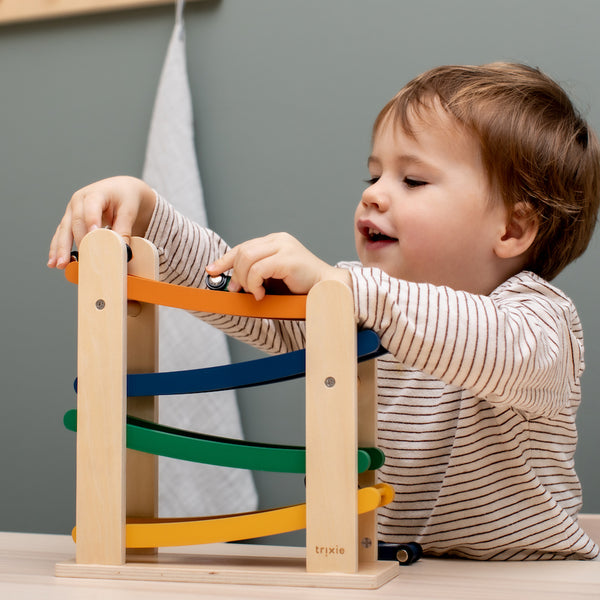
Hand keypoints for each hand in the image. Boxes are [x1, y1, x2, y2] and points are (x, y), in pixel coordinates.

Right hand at [47, 176, 155, 268]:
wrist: (120, 189)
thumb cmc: (125, 197)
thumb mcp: (129, 210)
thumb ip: (124, 229)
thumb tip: (122, 251)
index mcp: (96, 193)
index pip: (91, 207)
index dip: (91, 222)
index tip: (92, 238)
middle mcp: (79, 201)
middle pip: (74, 222)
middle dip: (72, 242)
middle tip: (72, 260)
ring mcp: (72, 210)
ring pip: (64, 229)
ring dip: (60, 248)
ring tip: (58, 264)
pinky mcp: (70, 220)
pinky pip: (62, 234)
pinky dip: (58, 247)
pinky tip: (54, 261)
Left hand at [206, 232, 350, 299]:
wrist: (328, 290)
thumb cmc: (301, 288)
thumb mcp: (273, 279)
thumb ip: (256, 274)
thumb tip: (232, 283)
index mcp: (275, 241)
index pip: (243, 247)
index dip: (225, 260)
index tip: (211, 271)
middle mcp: (279, 240)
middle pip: (242, 252)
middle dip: (235, 274)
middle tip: (239, 291)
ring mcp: (285, 246)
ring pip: (247, 259)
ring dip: (245, 280)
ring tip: (255, 294)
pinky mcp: (288, 258)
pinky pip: (258, 269)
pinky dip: (254, 284)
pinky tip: (261, 294)